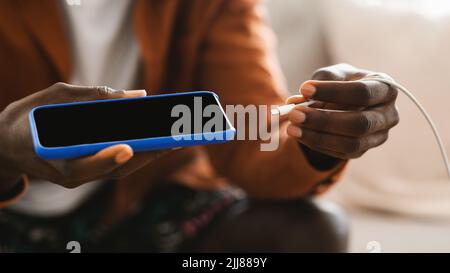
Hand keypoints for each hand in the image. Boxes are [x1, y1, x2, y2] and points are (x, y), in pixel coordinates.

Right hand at [0, 83, 168, 190]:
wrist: (9, 143)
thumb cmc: (29, 117)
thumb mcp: (54, 97)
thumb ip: (94, 96)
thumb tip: (137, 96)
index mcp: (52, 158)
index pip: (81, 165)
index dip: (105, 158)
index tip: (127, 148)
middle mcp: (70, 175)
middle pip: (113, 169)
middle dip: (146, 155)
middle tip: (174, 139)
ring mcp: (81, 176)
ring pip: (121, 169)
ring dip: (150, 155)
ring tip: (175, 139)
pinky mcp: (89, 172)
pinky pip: (118, 165)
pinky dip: (140, 153)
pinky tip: (157, 141)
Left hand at [286, 64, 398, 159]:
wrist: (347, 101)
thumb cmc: (341, 83)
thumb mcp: (333, 74)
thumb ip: (318, 83)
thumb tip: (296, 101)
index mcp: (386, 88)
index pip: (362, 92)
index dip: (333, 92)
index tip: (304, 88)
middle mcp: (388, 115)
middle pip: (359, 123)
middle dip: (323, 120)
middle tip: (294, 114)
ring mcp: (378, 136)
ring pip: (351, 144)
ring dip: (318, 137)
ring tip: (292, 128)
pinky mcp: (363, 151)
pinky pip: (341, 153)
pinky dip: (317, 145)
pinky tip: (299, 135)